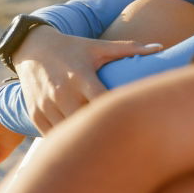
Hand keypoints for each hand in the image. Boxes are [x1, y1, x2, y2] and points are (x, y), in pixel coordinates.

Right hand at [12, 25, 162, 133]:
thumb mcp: (98, 47)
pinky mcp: (35, 114)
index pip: (101, 101)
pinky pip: (52, 136)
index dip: (116, 112)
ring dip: (82, 139)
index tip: (131, 119)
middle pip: (84, 121)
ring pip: (67, 133)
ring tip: (102, 145)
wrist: (33, 48)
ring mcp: (46, 105)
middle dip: (100, 130)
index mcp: (81, 76)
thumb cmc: (73, 48)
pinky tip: (79, 142)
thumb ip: (129, 49)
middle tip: (120, 140)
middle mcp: (62, 92)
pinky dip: (65, 140)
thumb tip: (160, 47)